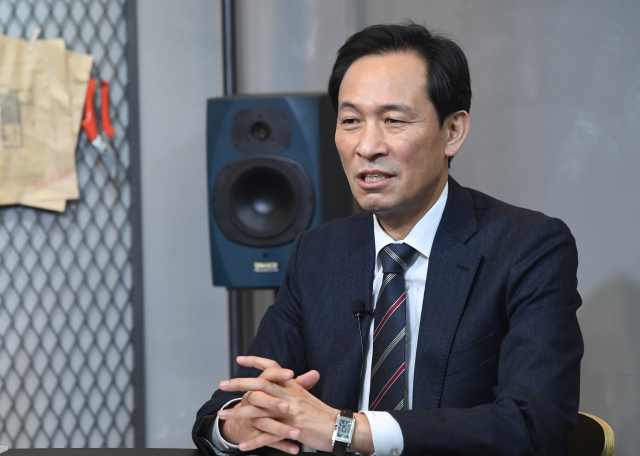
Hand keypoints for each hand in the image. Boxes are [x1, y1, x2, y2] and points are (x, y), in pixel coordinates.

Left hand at [219, 356, 373, 454]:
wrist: (339, 427)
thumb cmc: (324, 414)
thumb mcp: (308, 396)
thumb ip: (296, 387)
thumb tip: (288, 379)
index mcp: (292, 386)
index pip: (272, 367)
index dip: (256, 361)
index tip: (240, 359)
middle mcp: (289, 395)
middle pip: (260, 384)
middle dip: (238, 384)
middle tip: (222, 384)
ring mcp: (289, 412)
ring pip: (259, 410)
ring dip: (238, 413)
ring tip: (222, 416)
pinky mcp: (291, 429)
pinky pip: (268, 435)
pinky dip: (254, 441)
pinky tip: (242, 445)